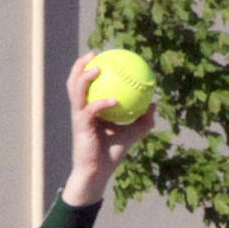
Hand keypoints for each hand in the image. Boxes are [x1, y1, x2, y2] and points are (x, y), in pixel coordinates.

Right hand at [61, 54, 155, 206]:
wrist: (97, 174)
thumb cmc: (111, 155)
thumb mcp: (131, 135)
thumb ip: (142, 120)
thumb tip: (154, 104)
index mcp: (89, 109)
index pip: (86, 84)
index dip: (90, 68)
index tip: (103, 55)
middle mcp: (80, 110)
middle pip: (74, 81)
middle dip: (80, 64)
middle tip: (95, 53)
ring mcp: (78, 117)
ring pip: (76, 90)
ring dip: (85, 76)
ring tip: (98, 67)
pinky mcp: (80, 126)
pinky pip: (91, 110)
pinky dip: (102, 103)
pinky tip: (115, 101)